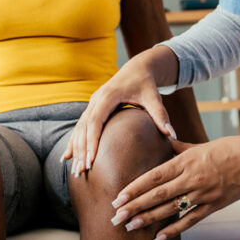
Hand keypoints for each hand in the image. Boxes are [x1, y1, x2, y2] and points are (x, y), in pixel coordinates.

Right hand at [62, 48, 176, 175]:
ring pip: (79, 128)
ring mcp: (92, 103)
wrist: (138, 68)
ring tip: (75, 170)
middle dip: (81, 150)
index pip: (96, 121)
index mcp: (108, 96)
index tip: (91, 160)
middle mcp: (96, 99)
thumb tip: (172, 135)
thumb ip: (161, 115)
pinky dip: (74, 141)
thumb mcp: (154, 97)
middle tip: (82, 171)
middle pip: (84, 127)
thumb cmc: (146, 83)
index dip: (92, 141)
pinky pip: (80, 126)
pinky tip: (68, 157)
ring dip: (76, 148)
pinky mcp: (93, 108)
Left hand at [108, 125, 239, 238]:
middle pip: (157, 195)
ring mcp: (202, 193)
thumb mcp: (200, 145)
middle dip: (134, 206)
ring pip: (170, 209)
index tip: (119, 197)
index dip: (134, 188)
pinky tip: (159, 237)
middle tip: (116, 216)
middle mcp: (191, 178)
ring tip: (130, 226)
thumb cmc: (228, 148)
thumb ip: (180, 147)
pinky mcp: (214, 205)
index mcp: (185, 161)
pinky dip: (174, 229)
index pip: (154, 177)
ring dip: (148, 219)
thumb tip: (165, 140)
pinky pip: (190, 220)